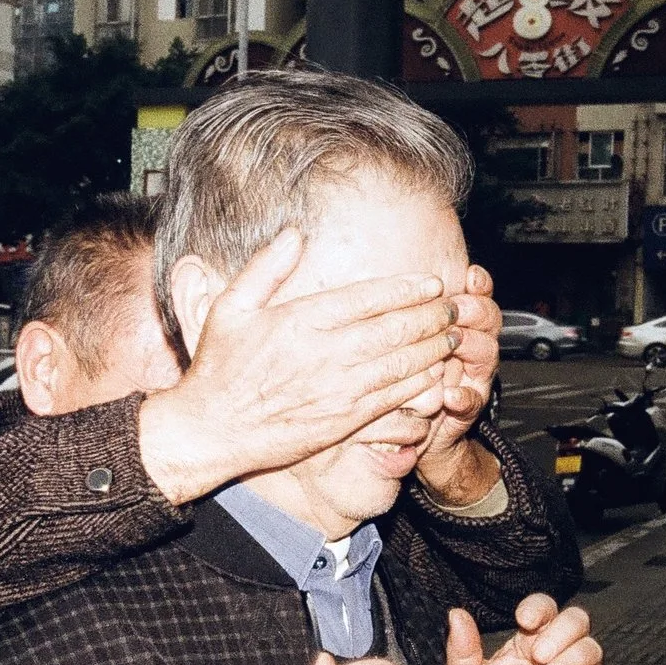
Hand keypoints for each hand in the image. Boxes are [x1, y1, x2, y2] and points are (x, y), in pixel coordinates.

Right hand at [139, 229, 460, 504]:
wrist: (212, 430)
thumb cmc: (219, 370)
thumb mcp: (229, 308)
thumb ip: (264, 268)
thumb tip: (294, 234)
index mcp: (301, 320)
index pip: (369, 298)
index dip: (407, 288)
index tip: (430, 281)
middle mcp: (325, 353)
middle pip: (395, 329)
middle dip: (431, 315)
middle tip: (452, 306)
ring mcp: (338, 389)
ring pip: (401, 364)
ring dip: (433, 348)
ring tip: (453, 336)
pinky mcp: (343, 420)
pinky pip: (392, 399)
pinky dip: (419, 385)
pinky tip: (435, 374)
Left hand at [414, 265, 504, 505]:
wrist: (416, 432)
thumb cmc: (403, 379)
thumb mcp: (402, 342)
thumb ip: (403, 315)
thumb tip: (388, 285)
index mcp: (458, 327)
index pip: (476, 297)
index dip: (479, 285)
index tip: (471, 274)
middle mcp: (470, 349)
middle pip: (488, 321)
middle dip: (475, 311)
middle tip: (457, 310)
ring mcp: (472, 378)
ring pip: (487, 355)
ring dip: (472, 346)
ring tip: (455, 343)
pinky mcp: (466, 409)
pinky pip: (472, 401)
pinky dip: (463, 397)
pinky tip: (451, 394)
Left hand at [445, 597, 610, 664]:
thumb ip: (462, 651)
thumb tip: (456, 614)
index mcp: (528, 641)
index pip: (544, 608)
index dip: (539, 608)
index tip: (524, 621)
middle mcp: (557, 652)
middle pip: (577, 619)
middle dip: (560, 632)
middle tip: (539, 656)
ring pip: (591, 649)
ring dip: (570, 660)